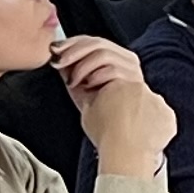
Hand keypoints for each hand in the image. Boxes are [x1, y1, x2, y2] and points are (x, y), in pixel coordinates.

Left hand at [54, 34, 176, 180]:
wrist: (126, 149)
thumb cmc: (109, 133)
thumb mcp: (89, 102)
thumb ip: (80, 83)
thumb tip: (62, 67)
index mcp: (119, 71)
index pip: (98, 45)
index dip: (77, 45)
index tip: (58, 51)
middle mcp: (129, 69)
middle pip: (101, 43)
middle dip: (74, 48)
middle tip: (58, 57)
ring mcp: (134, 75)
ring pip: (104, 51)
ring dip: (81, 64)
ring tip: (74, 80)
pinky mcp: (135, 82)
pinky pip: (111, 66)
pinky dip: (93, 73)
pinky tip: (87, 85)